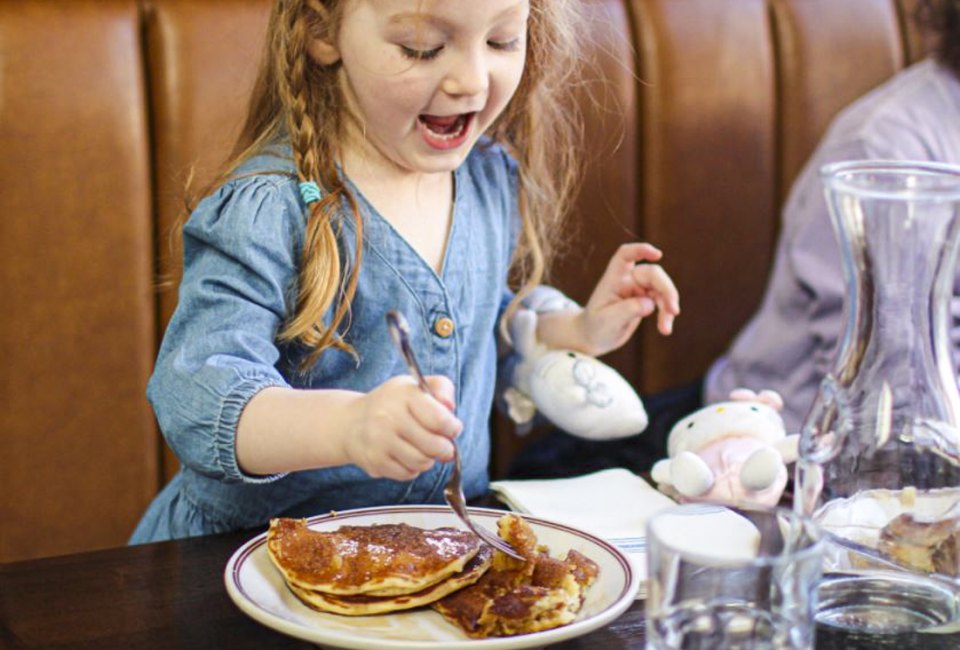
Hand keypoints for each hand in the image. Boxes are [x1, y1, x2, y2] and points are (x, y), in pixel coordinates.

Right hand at [344, 375, 461, 480]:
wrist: (351, 422)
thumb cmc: (393, 404)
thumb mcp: (416, 386)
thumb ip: (441, 388)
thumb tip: (449, 406)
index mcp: (403, 394)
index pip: (439, 419)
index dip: (452, 428)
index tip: (452, 429)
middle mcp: (388, 416)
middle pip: (434, 446)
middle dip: (445, 449)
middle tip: (443, 446)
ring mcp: (380, 441)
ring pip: (422, 462)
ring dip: (428, 459)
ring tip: (422, 449)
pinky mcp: (375, 461)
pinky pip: (408, 474)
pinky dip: (412, 468)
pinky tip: (405, 456)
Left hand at [581, 242, 679, 353]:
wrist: (593, 338)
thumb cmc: (595, 327)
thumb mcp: (606, 321)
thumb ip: (627, 310)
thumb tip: (650, 303)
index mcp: (613, 279)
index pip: (625, 255)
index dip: (641, 250)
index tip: (658, 255)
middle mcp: (627, 280)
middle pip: (653, 274)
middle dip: (666, 290)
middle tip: (673, 311)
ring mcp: (638, 289)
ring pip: (662, 289)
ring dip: (668, 306)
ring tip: (666, 329)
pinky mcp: (645, 300)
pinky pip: (662, 302)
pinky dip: (666, 314)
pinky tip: (665, 329)